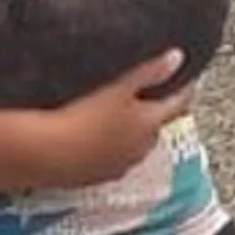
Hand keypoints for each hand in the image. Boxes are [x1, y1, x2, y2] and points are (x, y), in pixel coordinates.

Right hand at [31, 50, 193, 185]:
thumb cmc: (84, 115)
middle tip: (148, 96)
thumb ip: (149, 71)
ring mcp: (117, 167)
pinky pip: (108, 160)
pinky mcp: (94, 178)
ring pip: (132, 146)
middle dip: (154, 113)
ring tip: (118, 117)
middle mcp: (139, 150)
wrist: (46, 154)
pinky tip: (92, 140)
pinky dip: (107, 148)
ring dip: (130, 133)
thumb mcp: (118, 86)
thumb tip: (178, 57)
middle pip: (155, 128)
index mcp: (149, 125)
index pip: (178, 104)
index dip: (185, 88)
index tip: (188, 77)